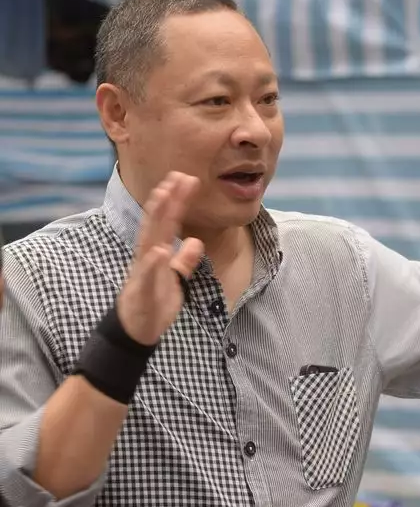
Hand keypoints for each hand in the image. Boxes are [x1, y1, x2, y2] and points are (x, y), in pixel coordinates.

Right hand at [117, 172, 203, 344]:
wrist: (137, 330)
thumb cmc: (154, 302)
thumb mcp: (175, 278)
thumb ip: (185, 260)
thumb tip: (196, 242)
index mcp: (155, 252)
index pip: (166, 222)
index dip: (175, 201)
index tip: (185, 179)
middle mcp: (147, 257)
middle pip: (157, 223)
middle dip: (166, 199)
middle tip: (178, 176)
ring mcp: (143, 272)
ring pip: (149, 240)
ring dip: (156, 218)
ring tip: (165, 196)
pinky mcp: (142, 292)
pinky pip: (146, 276)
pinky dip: (153, 263)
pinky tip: (160, 251)